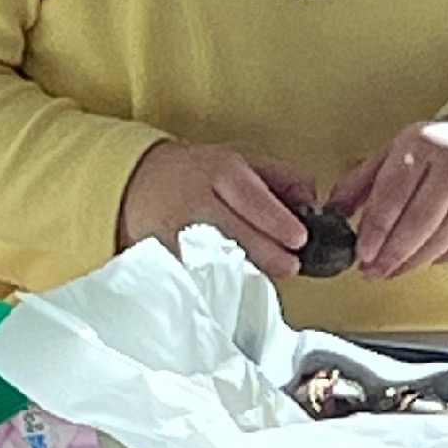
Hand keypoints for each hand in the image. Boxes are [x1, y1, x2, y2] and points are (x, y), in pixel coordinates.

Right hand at [118, 141, 314, 278]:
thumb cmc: (199, 174)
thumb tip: (312, 203)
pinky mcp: (161, 259)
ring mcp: (176, 232)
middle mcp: (197, 200)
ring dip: (245, 271)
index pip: (253, 200)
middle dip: (270, 255)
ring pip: (218, 260)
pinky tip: (229, 287)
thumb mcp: (241, 159)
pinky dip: (215, 284)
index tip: (299, 239)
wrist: (135, 182)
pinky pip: (194, 277)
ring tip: (260, 275)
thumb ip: (282, 178)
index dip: (278, 222)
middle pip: (238, 234)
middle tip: (290, 266)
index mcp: (220, 171)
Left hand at [329, 118, 447, 279]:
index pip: (394, 194)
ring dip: (412, 262)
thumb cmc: (429, 152)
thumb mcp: (391, 155)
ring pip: (442, 238)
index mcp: (422, 146)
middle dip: (391, 254)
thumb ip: (359, 183)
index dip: (376, 230)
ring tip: (390, 272)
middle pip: (419, 222)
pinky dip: (440, 259)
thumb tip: (333, 213)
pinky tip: (422, 260)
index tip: (362, 254)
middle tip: (372, 272)